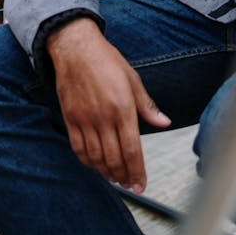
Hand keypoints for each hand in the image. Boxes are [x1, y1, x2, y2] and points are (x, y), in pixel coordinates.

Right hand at [46, 18, 169, 192]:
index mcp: (123, 108)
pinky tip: (95, 165)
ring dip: (106, 172)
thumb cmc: (107, 61)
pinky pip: (78, 148)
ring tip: (115, 178)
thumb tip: (164, 122)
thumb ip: (148, 107)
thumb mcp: (133, 80)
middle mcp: (103, 117)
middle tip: (130, 185)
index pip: (132, 149)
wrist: (76, 49)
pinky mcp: (71, 118)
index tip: (141, 184)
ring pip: (95, 157)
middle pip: (114, 158)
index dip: (137, 171)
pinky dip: (87, 162)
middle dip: (123, 176)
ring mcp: (85, 119)